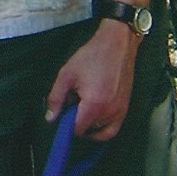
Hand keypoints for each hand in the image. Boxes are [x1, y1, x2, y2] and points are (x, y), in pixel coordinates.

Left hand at [43, 20, 137, 140]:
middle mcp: (109, 112)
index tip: (61, 115)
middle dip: (77, 121)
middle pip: (88, 130)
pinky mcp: (126, 108)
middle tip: (71, 104)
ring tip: (82, 107)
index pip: (77, 129)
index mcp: (94, 105)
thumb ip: (56, 98)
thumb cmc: (92, 56)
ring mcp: (120, 112)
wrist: (117, 44)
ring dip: (89, 124)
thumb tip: (50, 118)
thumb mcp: (67, 74)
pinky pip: (113, 129)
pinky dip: (103, 129)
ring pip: (100, 131)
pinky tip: (94, 118)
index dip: (66, 125)